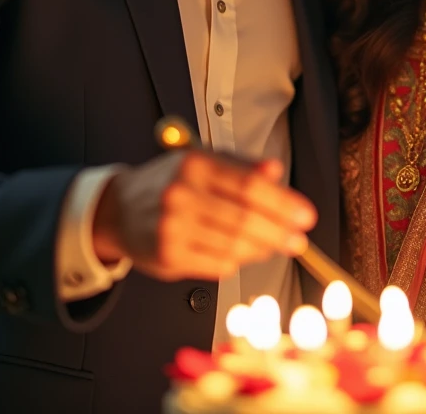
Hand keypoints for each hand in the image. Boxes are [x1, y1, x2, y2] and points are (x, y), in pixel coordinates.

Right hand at [92, 150, 315, 280]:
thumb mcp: (204, 162)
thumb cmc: (172, 182)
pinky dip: (238, 260)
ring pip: (233, 245)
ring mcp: (171, 228)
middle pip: (244, 218)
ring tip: (277, 245)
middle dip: (279, 231)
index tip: (305, 214)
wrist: (120, 209)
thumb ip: (242, 166)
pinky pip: (217, 264)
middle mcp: (180, 194)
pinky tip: (246, 253)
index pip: (249, 185)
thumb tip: (276, 170)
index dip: (282, 202)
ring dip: (262, 248)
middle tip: (299, 238)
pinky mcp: (167, 257)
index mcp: (194, 164)